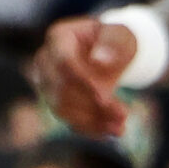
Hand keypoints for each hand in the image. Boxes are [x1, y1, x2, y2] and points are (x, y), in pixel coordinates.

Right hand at [36, 17, 134, 135]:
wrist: (108, 52)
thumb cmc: (114, 40)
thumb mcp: (120, 36)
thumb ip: (113, 45)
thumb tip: (99, 61)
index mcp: (59, 37)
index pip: (63, 62)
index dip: (82, 82)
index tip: (105, 97)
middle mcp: (45, 60)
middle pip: (60, 88)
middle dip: (92, 105)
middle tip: (123, 114)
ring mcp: (46, 82)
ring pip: (62, 108)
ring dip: (92, 121)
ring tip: (121, 127)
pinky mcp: (54, 101)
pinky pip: (67, 119)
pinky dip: (90, 128)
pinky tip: (111, 131)